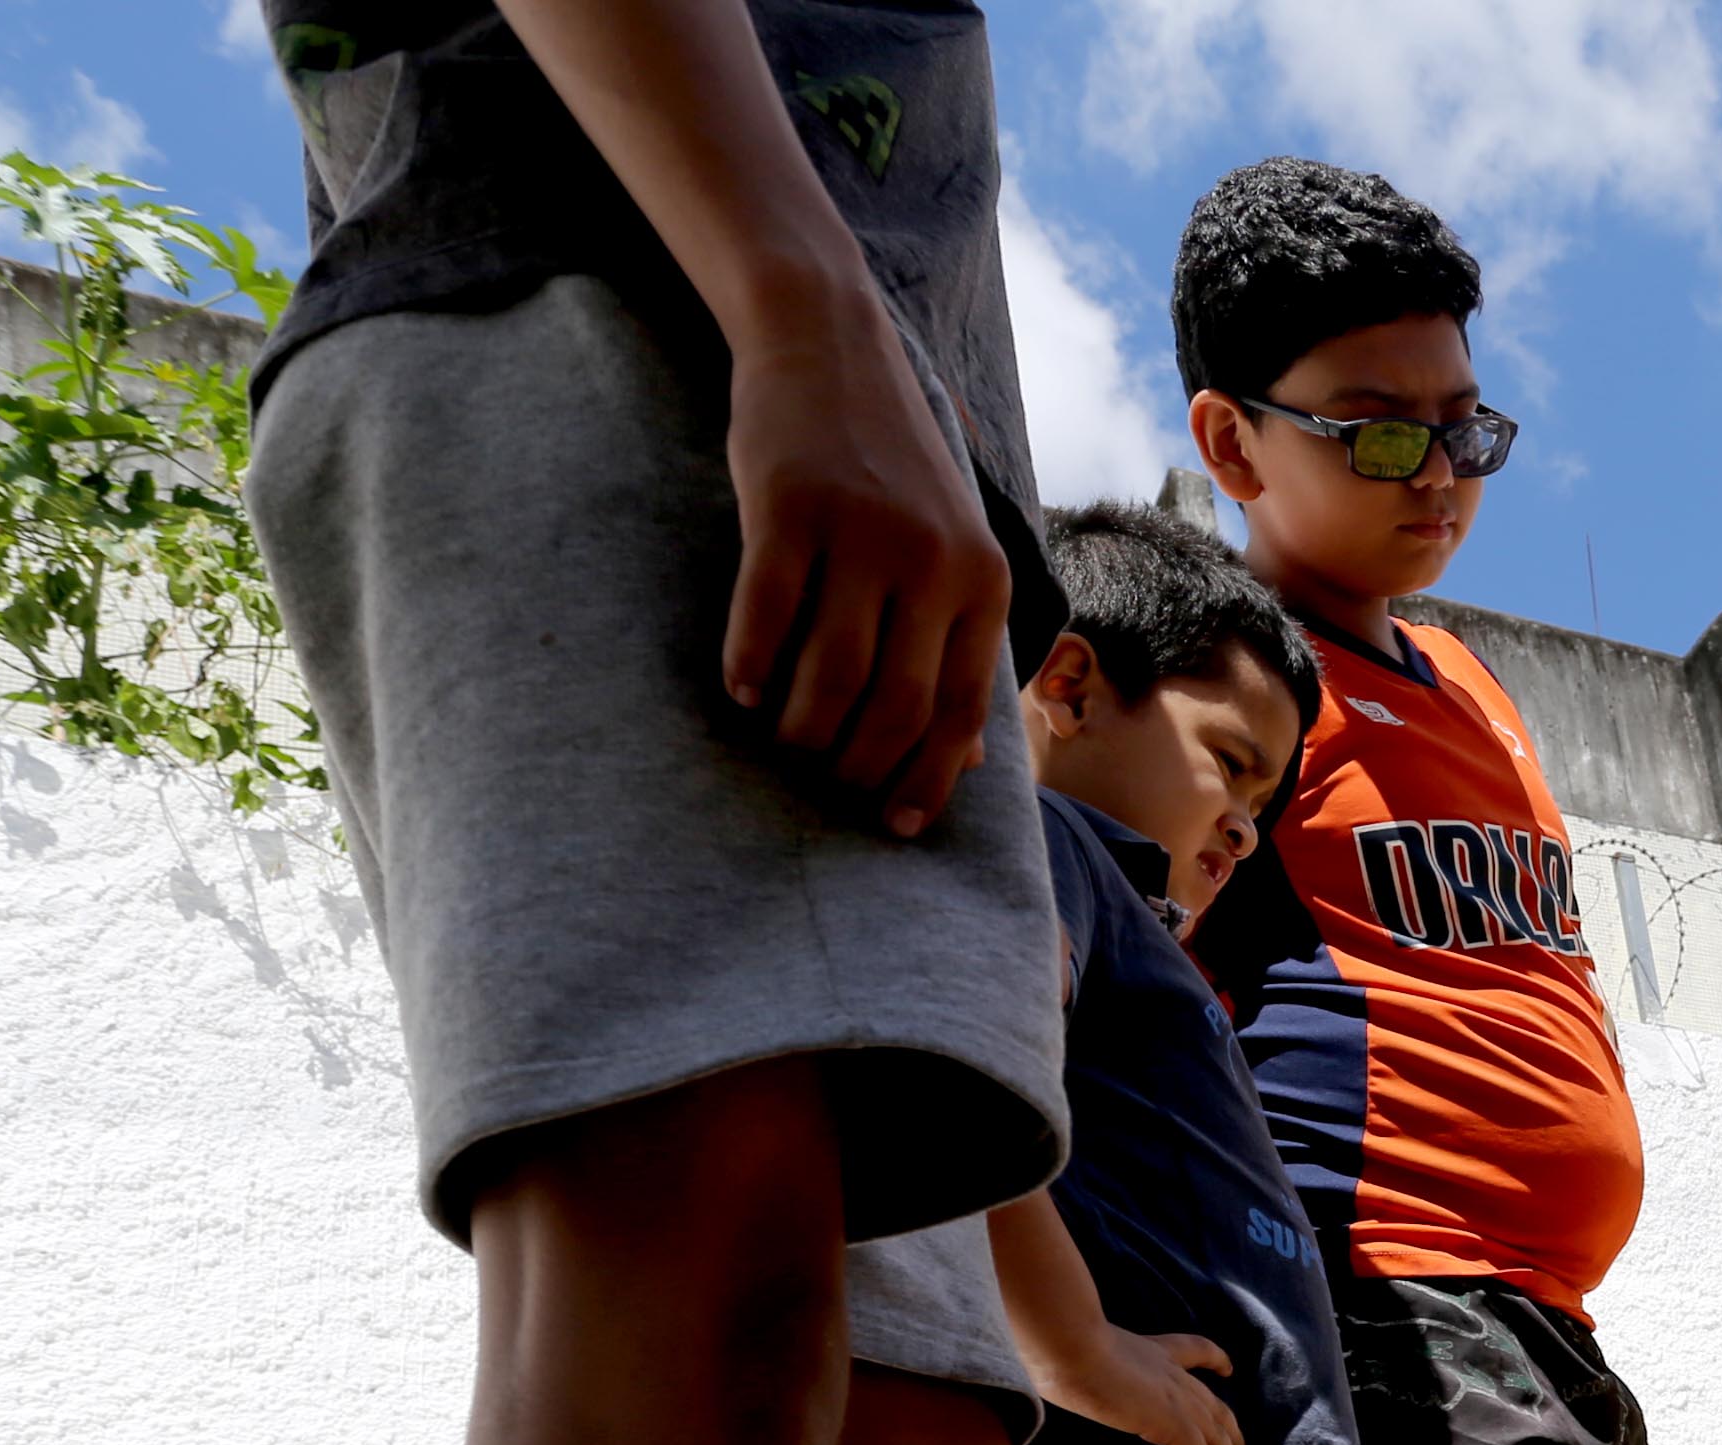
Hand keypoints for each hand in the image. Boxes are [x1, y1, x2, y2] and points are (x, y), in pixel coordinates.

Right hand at [718, 282, 1014, 836]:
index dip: (927, 779)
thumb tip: (968, 760)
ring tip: (779, 738)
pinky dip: (750, 668)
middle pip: (894, 708)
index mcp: (980, 579)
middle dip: (855, 765)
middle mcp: (933, 561)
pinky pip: (766, 616)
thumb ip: (957, 643)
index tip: (895, 826)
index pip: (960, 711)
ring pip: (830, 676)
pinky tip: (740, 691)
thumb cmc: (887, 462)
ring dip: (799, 728)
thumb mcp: (948, 547)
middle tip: (819, 778)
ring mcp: (863, 534)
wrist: (829, 342)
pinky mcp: (791, 507)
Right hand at [1051, 1325, 1246, 1444]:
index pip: (1196, 1350)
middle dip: (1231, 1430)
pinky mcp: (1175, 1423)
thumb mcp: (1086, 1352)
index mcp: (1155, 1351)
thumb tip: (1070, 1374)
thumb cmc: (1066, 1346)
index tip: (1227, 1370)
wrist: (1073, 1347)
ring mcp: (1179, 1399)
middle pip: (1216, 1405)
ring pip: (1217, 1434)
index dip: (1216, 1360)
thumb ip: (1093, 1363)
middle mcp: (1174, 1374)